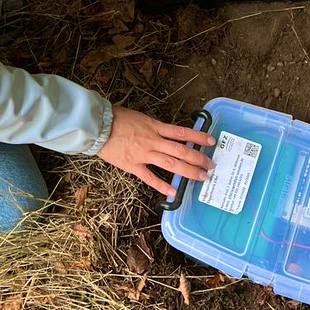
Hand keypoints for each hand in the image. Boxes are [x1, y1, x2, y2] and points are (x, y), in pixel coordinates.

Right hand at [97, 106, 216, 197]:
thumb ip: (154, 127)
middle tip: (210, 165)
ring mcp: (143, 154)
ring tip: (201, 177)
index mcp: (155, 126)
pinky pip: (150, 177)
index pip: (182, 132)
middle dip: (198, 158)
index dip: (198, 137)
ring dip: (188, 171)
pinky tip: (174, 192)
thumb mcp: (140, 117)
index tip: (211, 141)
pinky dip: (162, 185)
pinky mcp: (133, 166)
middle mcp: (153, 141)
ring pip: (171, 164)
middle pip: (181, 150)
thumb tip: (167, 133)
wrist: (98, 127)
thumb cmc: (117, 118)